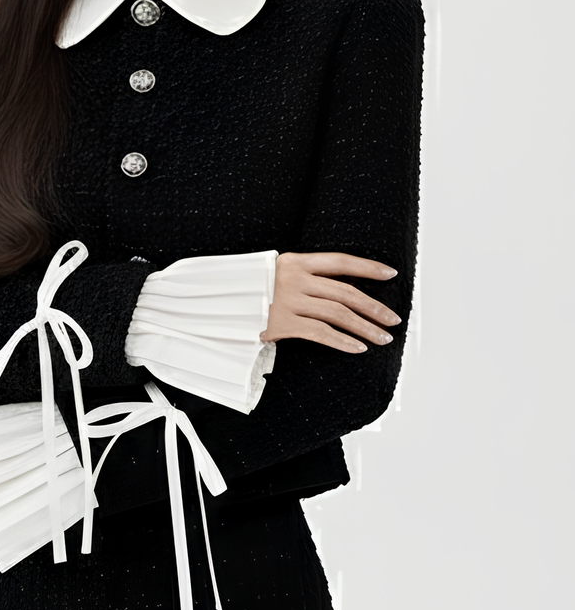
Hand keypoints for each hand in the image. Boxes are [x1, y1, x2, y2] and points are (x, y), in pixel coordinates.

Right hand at [260, 251, 400, 352]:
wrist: (215, 302)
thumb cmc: (249, 290)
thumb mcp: (277, 274)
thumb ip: (306, 278)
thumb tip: (344, 290)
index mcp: (296, 261)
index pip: (341, 261)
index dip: (368, 267)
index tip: (389, 274)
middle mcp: (295, 279)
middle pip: (345, 292)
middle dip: (374, 307)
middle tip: (392, 319)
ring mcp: (289, 301)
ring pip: (339, 314)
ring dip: (365, 328)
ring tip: (382, 338)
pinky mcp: (282, 324)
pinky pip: (321, 334)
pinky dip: (343, 342)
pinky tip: (358, 348)